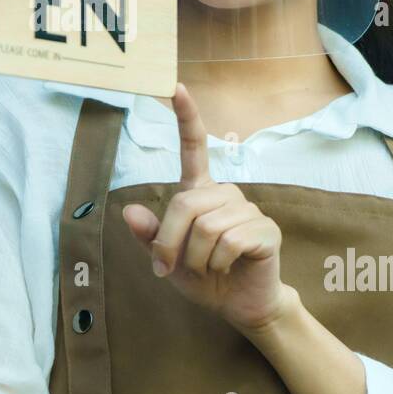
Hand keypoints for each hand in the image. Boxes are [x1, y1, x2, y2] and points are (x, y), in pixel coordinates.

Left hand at [121, 83, 293, 334]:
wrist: (240, 306)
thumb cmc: (205, 278)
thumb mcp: (167, 260)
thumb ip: (149, 237)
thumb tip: (126, 211)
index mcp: (201, 193)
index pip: (194, 148)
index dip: (187, 117)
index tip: (176, 87)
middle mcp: (225, 194)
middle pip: (185, 204)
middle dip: (170, 243)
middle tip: (170, 268)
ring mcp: (248, 209)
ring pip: (206, 226)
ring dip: (197, 258)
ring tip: (208, 269)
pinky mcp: (265, 229)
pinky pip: (228, 241)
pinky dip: (218, 263)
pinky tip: (228, 268)